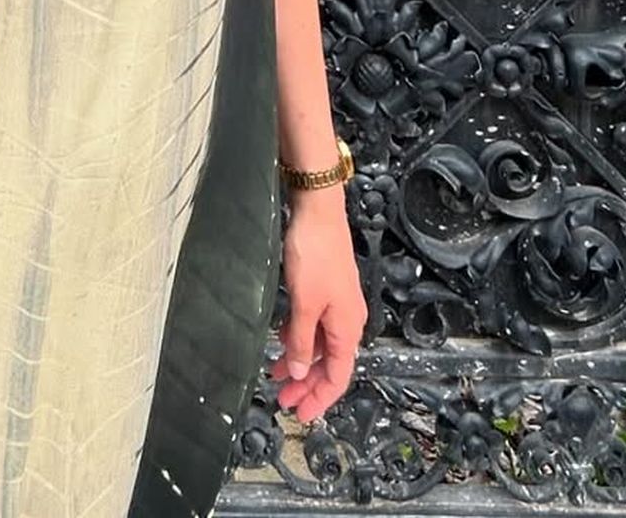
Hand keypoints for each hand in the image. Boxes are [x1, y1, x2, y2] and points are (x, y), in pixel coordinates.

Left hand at [270, 185, 366, 424]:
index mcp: (347, 327)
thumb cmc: (315, 254)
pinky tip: (283, 343)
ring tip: (277, 376)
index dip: (320, 398)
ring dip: (301, 362)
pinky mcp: (323, 289)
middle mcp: (346, 319)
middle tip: (284, 401)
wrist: (317, 211)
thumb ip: (302, 340)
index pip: (338, 375)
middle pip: (330, 363)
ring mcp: (335, 303)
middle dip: (308, 385)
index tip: (301, 414)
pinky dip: (299, 338)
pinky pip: (312, 324)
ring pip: (319, 344)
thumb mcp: (304, 303)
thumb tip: (302, 373)